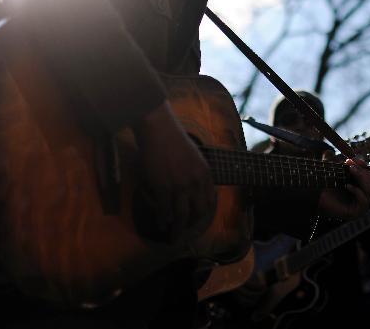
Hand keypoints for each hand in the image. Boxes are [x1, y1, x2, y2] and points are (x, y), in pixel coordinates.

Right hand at [132, 102, 215, 242]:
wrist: (160, 131)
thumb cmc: (176, 141)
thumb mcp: (196, 157)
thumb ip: (198, 174)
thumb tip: (197, 190)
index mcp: (205, 174)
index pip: (208, 201)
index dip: (203, 214)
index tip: (197, 221)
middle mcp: (195, 183)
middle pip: (197, 212)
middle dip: (191, 226)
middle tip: (185, 234)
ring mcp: (179, 186)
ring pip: (180, 216)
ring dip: (176, 229)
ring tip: (173, 238)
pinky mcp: (162, 187)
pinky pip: (164, 210)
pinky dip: (162, 219)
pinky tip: (161, 224)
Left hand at [316, 158, 369, 219]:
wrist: (315, 198)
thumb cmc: (326, 186)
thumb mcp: (339, 172)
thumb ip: (348, 165)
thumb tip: (356, 158)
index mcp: (361, 188)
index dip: (364, 167)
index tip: (354, 159)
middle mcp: (362, 198)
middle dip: (363, 172)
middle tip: (351, 166)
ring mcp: (360, 206)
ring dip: (361, 178)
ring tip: (350, 171)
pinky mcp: (355, 213)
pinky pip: (363, 201)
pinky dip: (357, 191)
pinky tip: (347, 186)